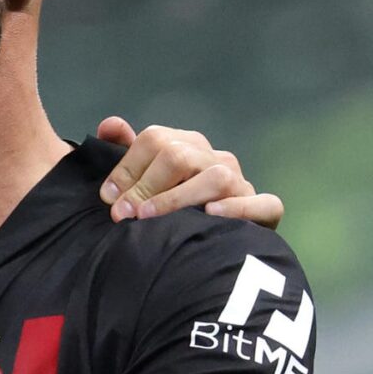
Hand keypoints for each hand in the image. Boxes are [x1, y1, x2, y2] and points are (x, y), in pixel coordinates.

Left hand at [95, 117, 281, 225]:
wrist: (207, 248)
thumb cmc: (168, 212)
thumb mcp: (143, 182)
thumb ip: (125, 154)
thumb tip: (109, 125)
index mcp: (187, 147)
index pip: (154, 140)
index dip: (126, 168)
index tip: (108, 198)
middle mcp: (215, 160)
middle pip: (179, 155)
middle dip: (146, 185)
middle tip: (122, 214)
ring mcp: (240, 183)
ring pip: (216, 177)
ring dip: (178, 198)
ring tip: (149, 216)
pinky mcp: (264, 209)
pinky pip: (262, 203)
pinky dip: (237, 208)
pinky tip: (211, 214)